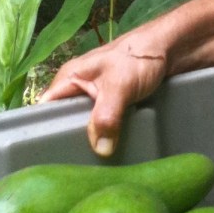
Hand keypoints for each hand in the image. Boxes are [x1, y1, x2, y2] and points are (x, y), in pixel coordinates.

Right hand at [40, 31, 171, 156]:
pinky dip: (107, 136)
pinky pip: (104, 124)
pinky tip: (112, 151)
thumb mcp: (118, 87)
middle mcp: (79, 88)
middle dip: (69, 140)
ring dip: (92, 140)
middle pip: (64, 120)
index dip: (42, 130)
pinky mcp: (114, 105)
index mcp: (69, 78)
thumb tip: (100, 150)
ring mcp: (97, 97)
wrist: (171, 48)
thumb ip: (106, 117)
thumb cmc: (138, 58)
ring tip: (94, 163)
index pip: (44, 108)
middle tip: (74, 164)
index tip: (48, 156)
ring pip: (86, 125)